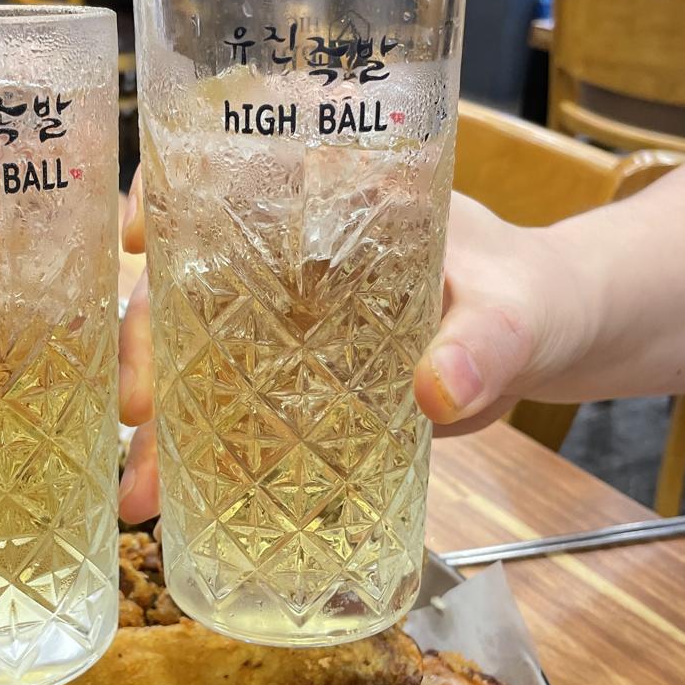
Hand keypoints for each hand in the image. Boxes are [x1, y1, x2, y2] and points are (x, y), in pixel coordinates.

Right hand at [116, 174, 584, 521]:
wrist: (549, 345)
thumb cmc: (534, 296)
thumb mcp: (515, 306)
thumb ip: (486, 341)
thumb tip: (438, 393)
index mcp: (330, 207)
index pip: (224, 181)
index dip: (163, 199)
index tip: (135, 239)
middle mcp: (288, 264)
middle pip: (187, 287)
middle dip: (146, 346)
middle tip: (136, 410)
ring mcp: (285, 331)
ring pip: (197, 363)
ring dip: (159, 426)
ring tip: (138, 494)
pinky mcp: (295, 389)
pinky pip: (233, 415)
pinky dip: (199, 458)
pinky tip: (172, 502)